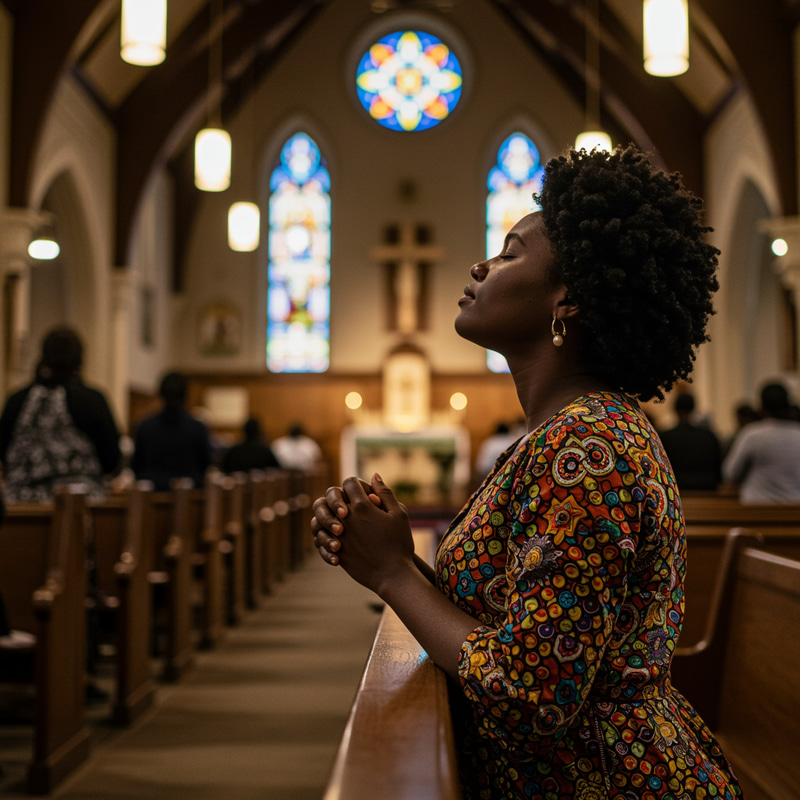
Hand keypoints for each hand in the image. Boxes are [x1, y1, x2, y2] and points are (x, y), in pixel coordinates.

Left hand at [311, 474, 414, 595]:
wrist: (393, 575)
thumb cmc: (400, 544)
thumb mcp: (399, 514)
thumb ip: (385, 493)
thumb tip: (374, 475)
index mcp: (363, 506)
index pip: (350, 483)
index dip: (355, 484)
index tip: (361, 492)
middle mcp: (346, 519)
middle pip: (331, 496)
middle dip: (338, 497)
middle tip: (349, 505)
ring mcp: (338, 535)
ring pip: (320, 516)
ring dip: (327, 515)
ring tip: (340, 522)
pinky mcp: (335, 551)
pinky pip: (320, 538)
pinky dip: (324, 535)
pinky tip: (337, 539)